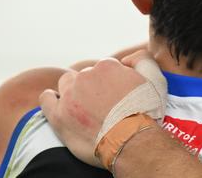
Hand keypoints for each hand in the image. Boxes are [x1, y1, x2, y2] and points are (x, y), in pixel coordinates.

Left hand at [40, 52, 155, 166]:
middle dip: (92, 86)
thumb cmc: (146, 112)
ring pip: (66, 84)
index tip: (115, 94)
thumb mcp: (155, 79)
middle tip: (102, 103)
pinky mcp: (58, 114)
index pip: (105, 68)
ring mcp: (69, 95)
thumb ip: (142, 59)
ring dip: (73, 91)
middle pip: (85, 75)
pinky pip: (46, 99)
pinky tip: (57, 103)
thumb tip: (127, 59)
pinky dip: (50, 99)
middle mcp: (86, 76)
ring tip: (83, 106)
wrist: (132, 141)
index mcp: (107, 66)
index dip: (111, 81)